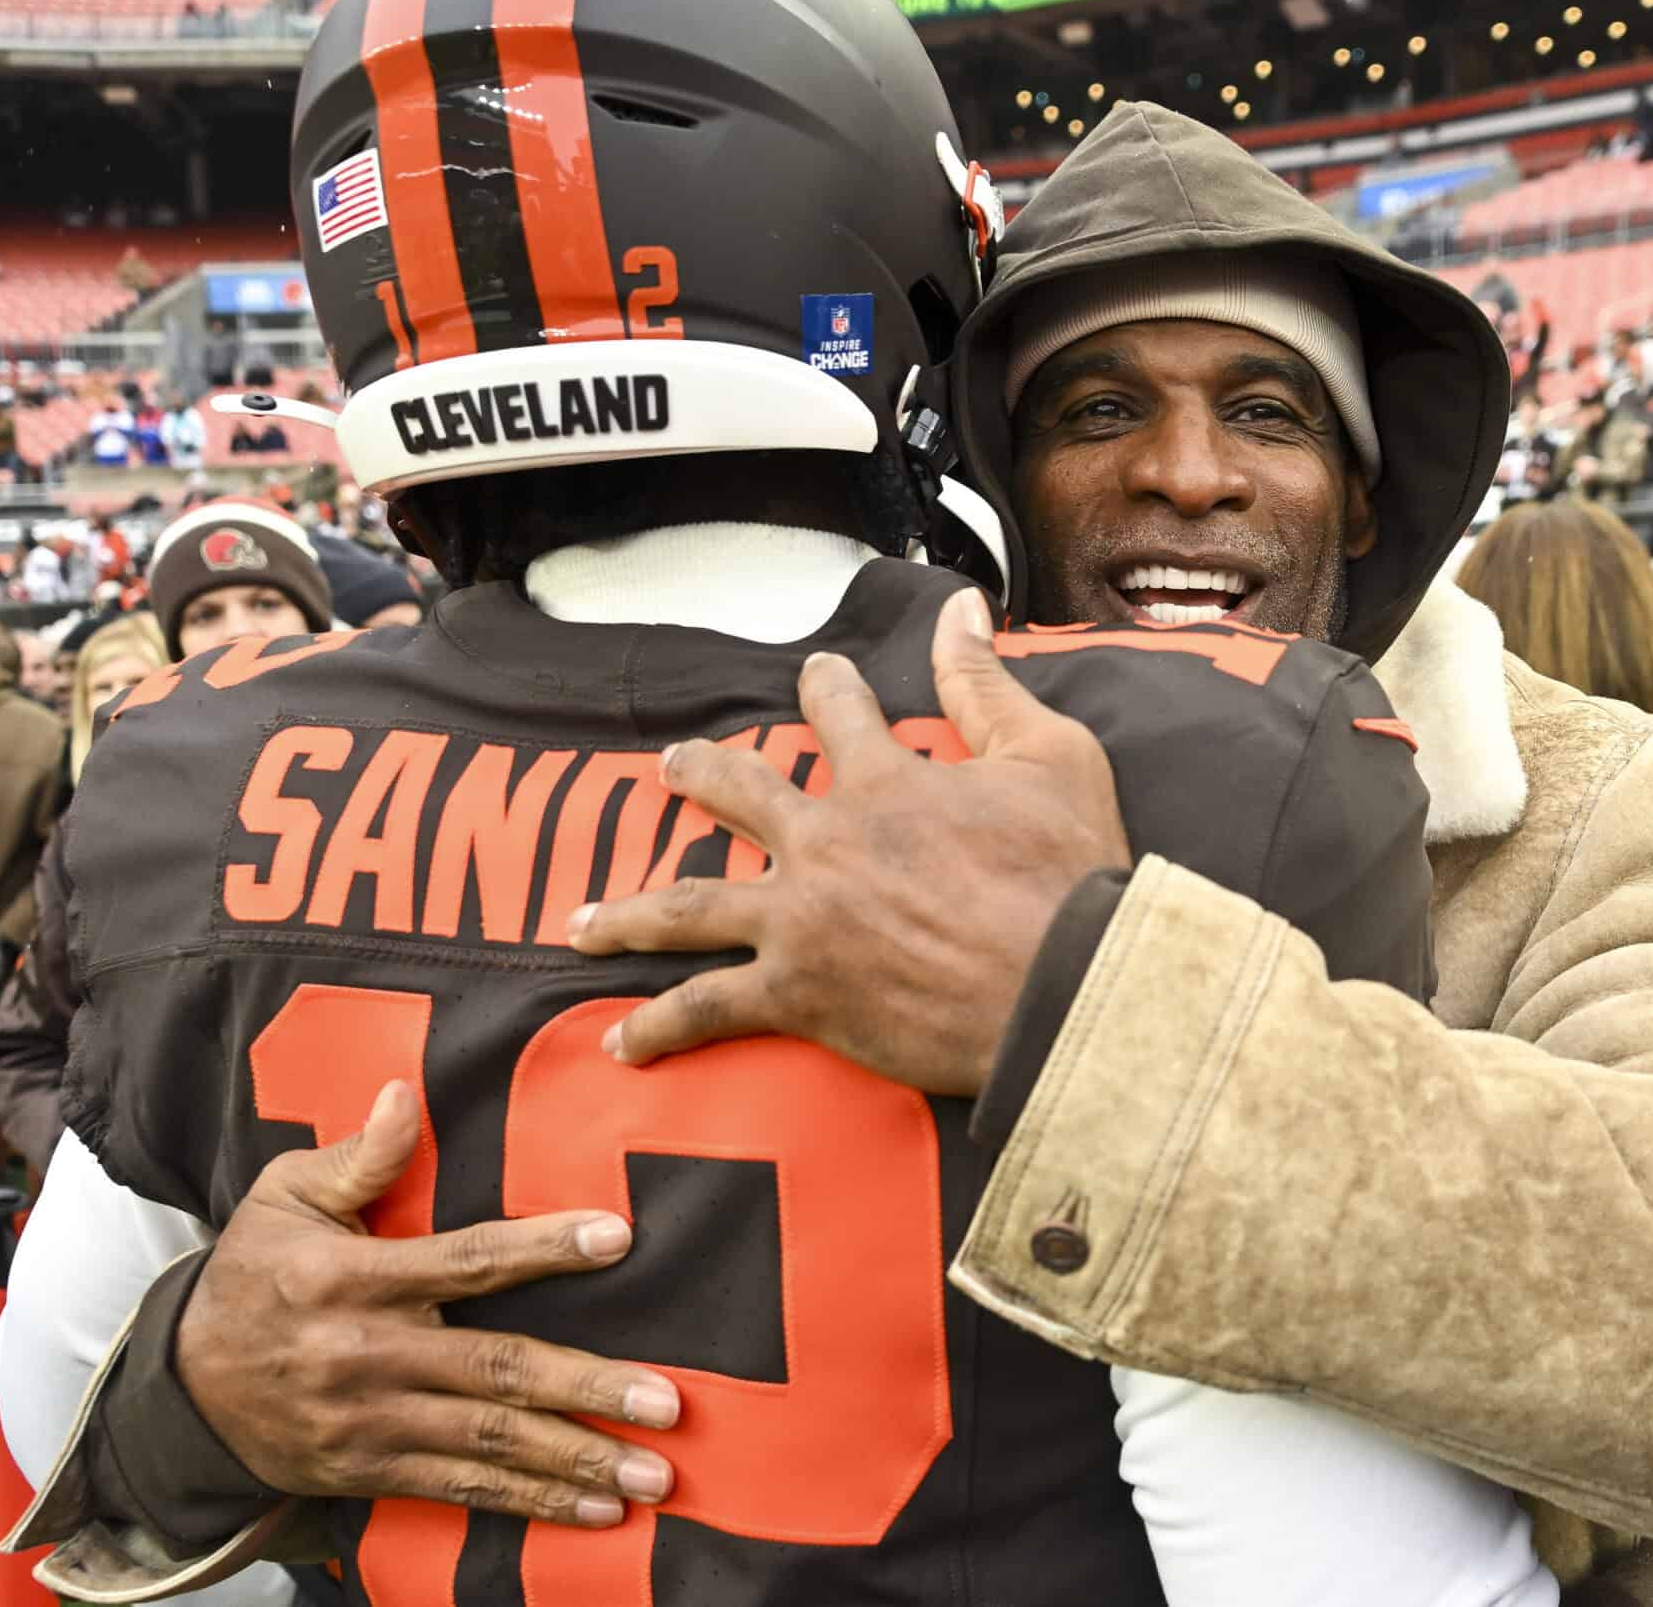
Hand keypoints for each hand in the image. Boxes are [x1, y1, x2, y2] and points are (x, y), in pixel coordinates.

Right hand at [175, 1079, 681, 1525]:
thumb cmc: (252, 1273)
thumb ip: (357, 1156)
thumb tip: (405, 1094)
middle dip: (585, 1390)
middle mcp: (365, 1356)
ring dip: (576, 1463)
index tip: (616, 1237)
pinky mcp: (370, 1471)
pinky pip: (461, 1489)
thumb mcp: (283, 1197)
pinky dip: (530, 1505)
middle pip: (492, 1371)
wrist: (181, 1387)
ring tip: (652, 1477)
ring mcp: (369, 1424)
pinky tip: (594, 1512)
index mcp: (350, 1279)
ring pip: (488, 1443)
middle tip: (666, 1403)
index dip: (541, 1248)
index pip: (463, 1260)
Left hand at [570, 588, 1130, 1094]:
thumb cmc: (1067, 875)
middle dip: (699, 776)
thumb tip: (957, 610)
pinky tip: (622, 1043)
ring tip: (584, 920)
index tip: (815, 675)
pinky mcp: (798, 995)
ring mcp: (800, 921)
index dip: (826, 690)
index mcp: (883, 782)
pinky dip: (661, 1027)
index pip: (838, 716)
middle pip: (737, 796)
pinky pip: (707, 1008)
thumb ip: (985, 683)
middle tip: (670, 769)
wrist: (1065, 986)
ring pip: (687, 908)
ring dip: (629, 913)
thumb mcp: (1048, 755)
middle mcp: (824, 842)